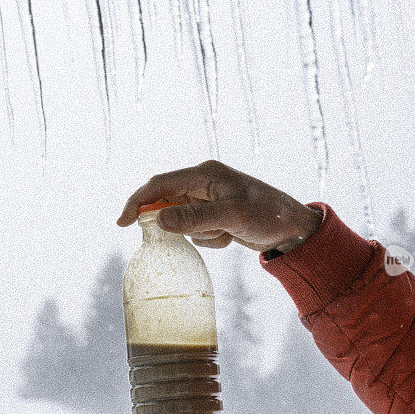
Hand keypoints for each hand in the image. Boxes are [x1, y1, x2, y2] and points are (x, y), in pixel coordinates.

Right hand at [117, 160, 321, 252]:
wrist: (293, 228)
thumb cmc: (267, 215)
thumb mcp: (232, 217)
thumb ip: (195, 217)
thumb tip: (159, 218)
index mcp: (204, 174)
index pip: (160, 185)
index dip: (137, 201)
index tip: (121, 222)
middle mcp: (203, 183)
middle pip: (168, 203)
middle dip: (175, 223)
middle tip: (188, 235)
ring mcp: (209, 199)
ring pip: (183, 221)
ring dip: (200, 234)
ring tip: (226, 233)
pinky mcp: (215, 214)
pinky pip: (198, 231)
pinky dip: (210, 239)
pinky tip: (231, 237)